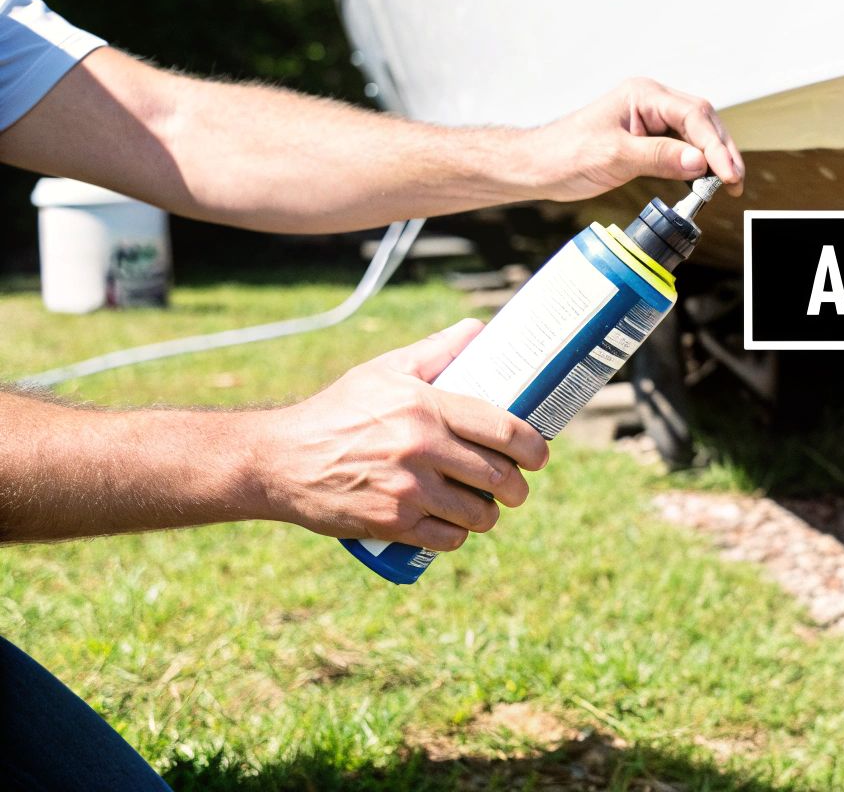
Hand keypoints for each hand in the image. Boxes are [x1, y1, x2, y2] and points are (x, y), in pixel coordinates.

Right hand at [252, 319, 549, 550]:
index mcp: (426, 407)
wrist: (279, 460)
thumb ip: (436, 350)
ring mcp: (407, 490)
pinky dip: (459, 535)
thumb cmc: (337, 411)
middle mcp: (421, 448)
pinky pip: (447, 538)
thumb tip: (479, 330)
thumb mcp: (384, 370)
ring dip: (490, 515)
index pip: (503, 429)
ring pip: (478, 513)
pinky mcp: (391, 523)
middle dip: (517, 487)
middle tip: (515, 487)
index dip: (533, 447)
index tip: (540, 455)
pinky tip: (456, 527)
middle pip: (498, 476)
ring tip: (486, 507)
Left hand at [530, 77, 745, 200]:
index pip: (693, 115)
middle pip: (702, 120)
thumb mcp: (614, 157)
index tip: (728, 173)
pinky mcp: (647, 136)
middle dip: (722, 151)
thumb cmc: (564, 154)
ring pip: (696, 133)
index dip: (715, 146)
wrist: (536, 166)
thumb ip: (659, 157)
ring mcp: (649, 118)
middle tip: (735, 182)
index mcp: (642, 94)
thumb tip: (699, 162)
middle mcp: (650, 101)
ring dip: (713, 157)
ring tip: (726, 183)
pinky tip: (704, 178)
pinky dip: (696, 162)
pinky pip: (682, 145)